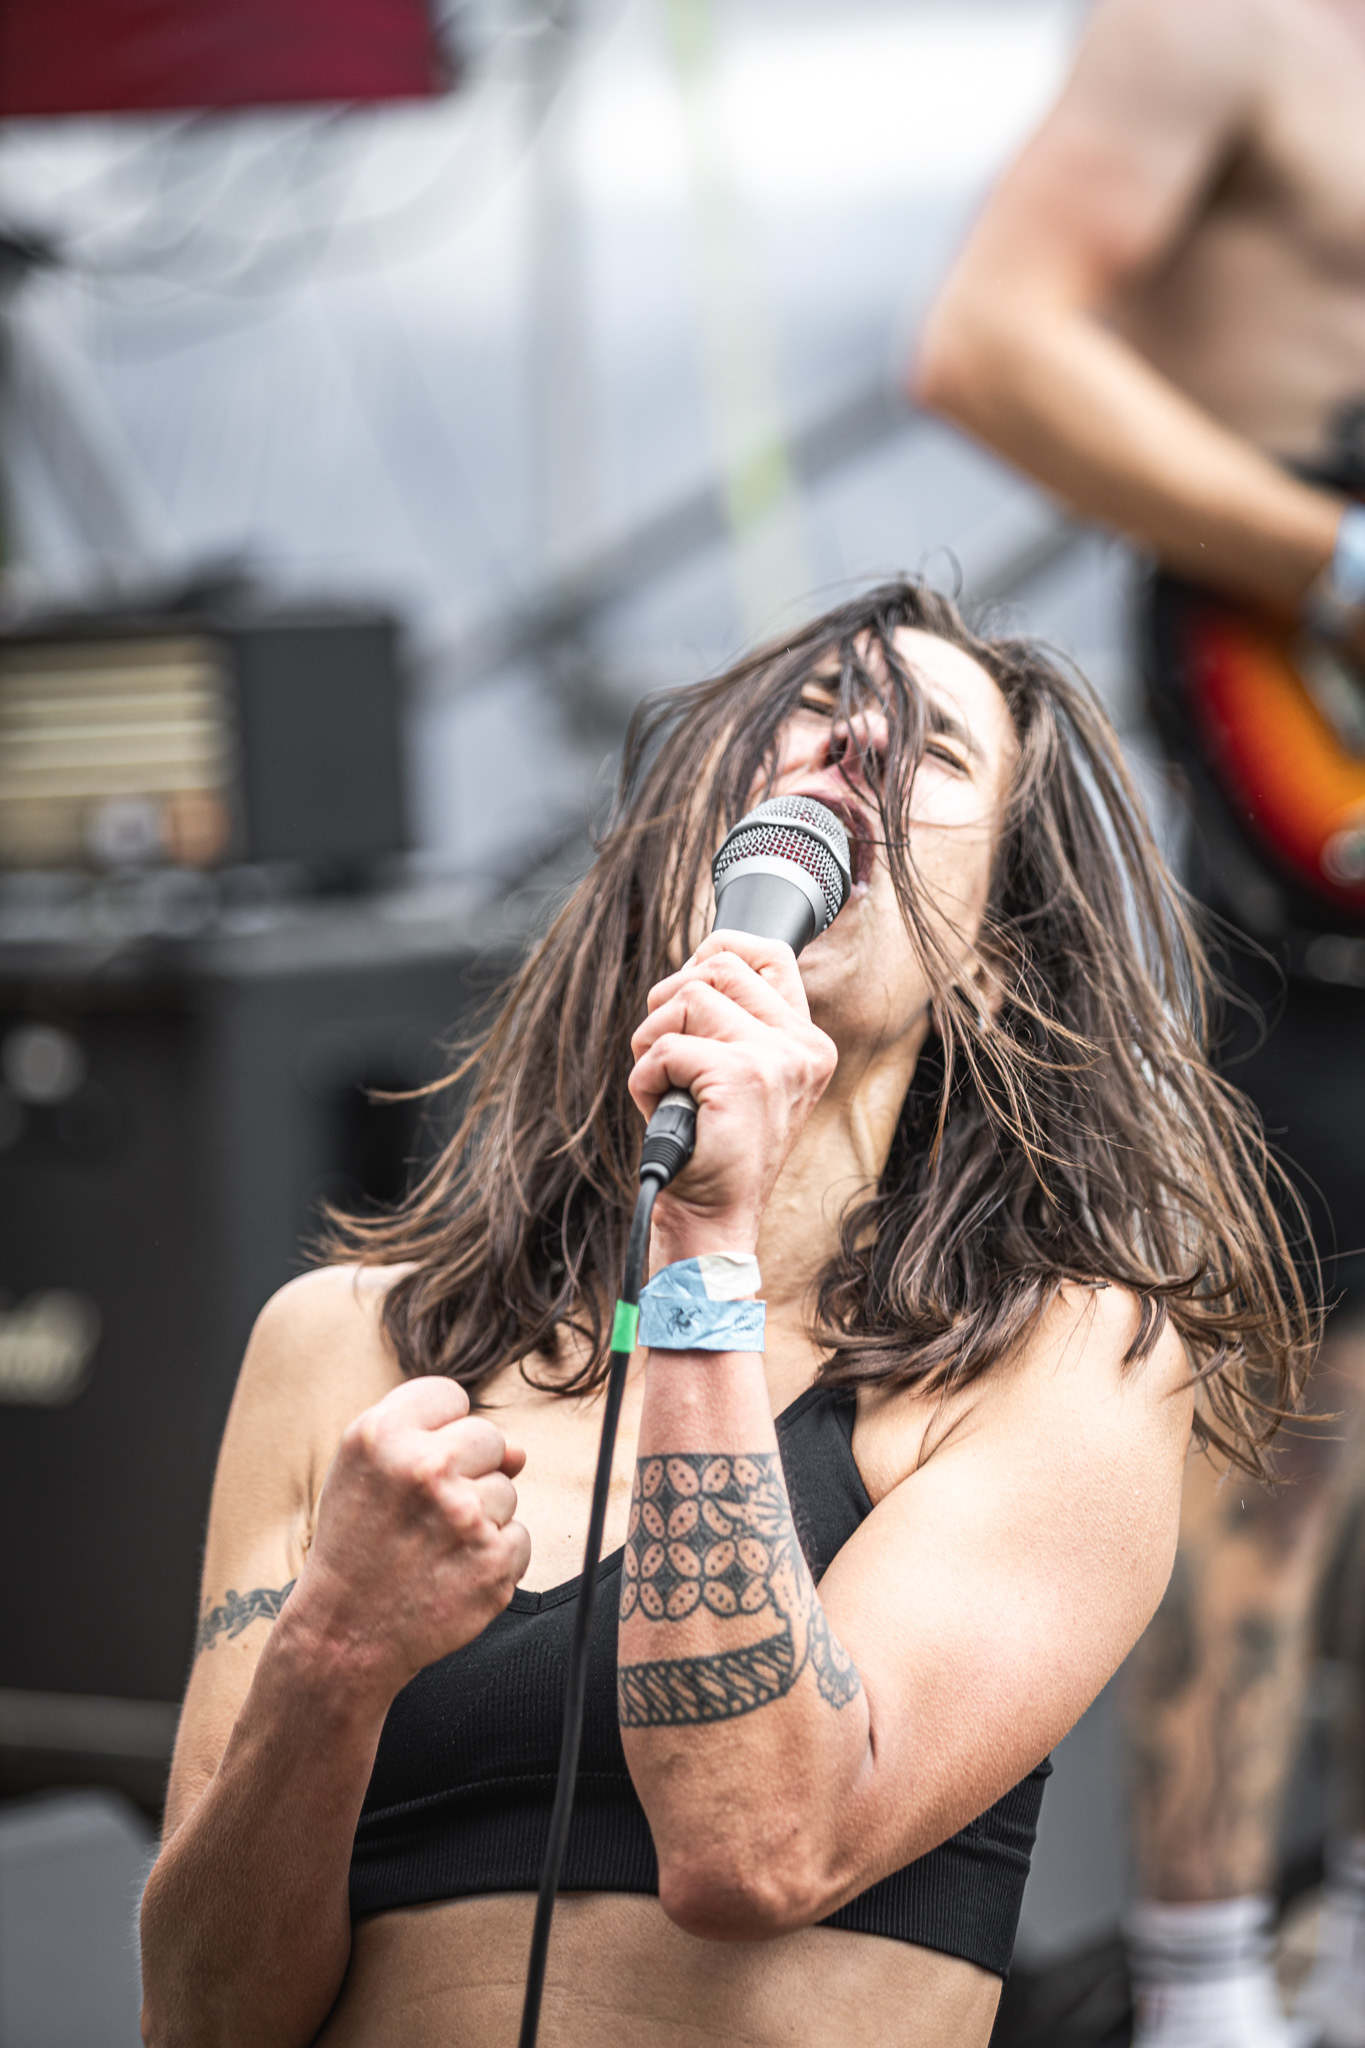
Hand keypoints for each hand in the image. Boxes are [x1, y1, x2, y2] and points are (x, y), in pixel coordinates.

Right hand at [288, 1377, 529, 1699]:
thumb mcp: (362, 1474)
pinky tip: (453, 1574)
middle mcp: (424, 1468)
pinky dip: (494, 1558)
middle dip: (467, 1472)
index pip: (450, 1396)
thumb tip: (519, 1453)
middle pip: (489, 1438)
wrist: (343, 1636)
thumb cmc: (356, 1546)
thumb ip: (432, 1439)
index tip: (418, 1467)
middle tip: (425, 1514)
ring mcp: (463, 1515)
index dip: (439, 1431)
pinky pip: (519, 1538)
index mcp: (381, 1435)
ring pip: (506, 1491)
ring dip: (480, 1519)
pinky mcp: (493, 1561)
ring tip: (433, 1548)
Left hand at [629, 931, 836, 1261]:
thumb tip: (697, 965)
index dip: (718, 952)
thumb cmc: (714, 1148)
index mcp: (807, 1044)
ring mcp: (775, 1059)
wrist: (714, 1218)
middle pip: (718, 966)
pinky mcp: (740, 1075)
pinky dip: (644, 1080)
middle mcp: (801, 1046)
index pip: (771, 954)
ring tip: (667, 1088)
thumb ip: (733, 1022)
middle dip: (670, 1002)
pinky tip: (661, 1112)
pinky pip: (664, 1047)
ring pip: (685, 998)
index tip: (689, 984)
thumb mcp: (738, 1076)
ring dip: (653, 1043)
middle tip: (666, 1053)